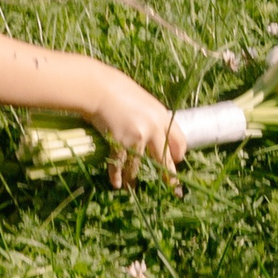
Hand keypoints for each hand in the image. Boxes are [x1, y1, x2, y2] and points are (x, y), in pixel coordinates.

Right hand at [92, 73, 186, 191]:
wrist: (98, 88)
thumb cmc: (118, 90)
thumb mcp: (144, 101)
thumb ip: (152, 118)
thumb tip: (154, 133)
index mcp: (162, 116)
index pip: (179, 140)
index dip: (178, 153)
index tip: (176, 161)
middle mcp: (153, 129)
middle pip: (163, 158)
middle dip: (167, 175)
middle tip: (171, 187)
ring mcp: (137, 137)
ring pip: (139, 165)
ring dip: (134, 178)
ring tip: (132, 188)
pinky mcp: (120, 143)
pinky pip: (120, 164)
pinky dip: (117, 176)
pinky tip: (117, 183)